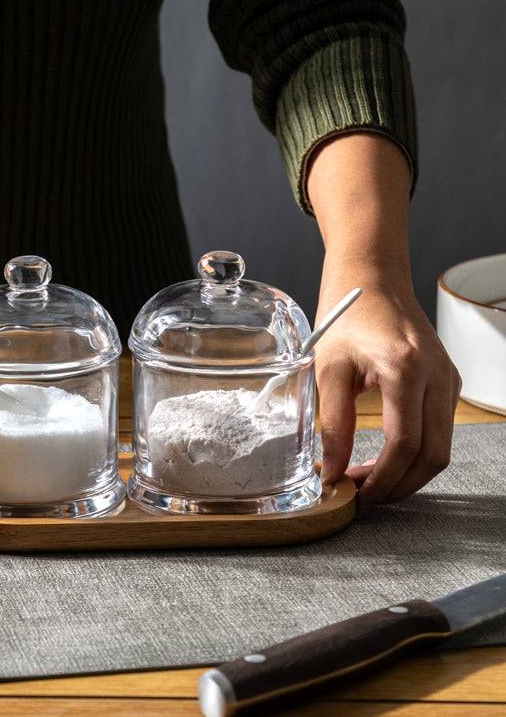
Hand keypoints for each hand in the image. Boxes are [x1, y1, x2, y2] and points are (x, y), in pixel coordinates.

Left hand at [315, 271, 460, 504]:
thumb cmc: (346, 316)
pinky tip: (385, 459)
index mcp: (406, 369)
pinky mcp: (449, 382)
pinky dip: (416, 454)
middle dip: (397, 486)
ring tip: (368, 482)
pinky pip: (440, 431)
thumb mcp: (328, 367)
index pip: (405, 444)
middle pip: (432, 456)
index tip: (353, 493)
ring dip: (407, 475)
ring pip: (441, 449)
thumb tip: (331, 470)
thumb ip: (333, 422)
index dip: (380, 478)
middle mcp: (437, 376)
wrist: (372, 280)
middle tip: (361, 497)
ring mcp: (449, 379)